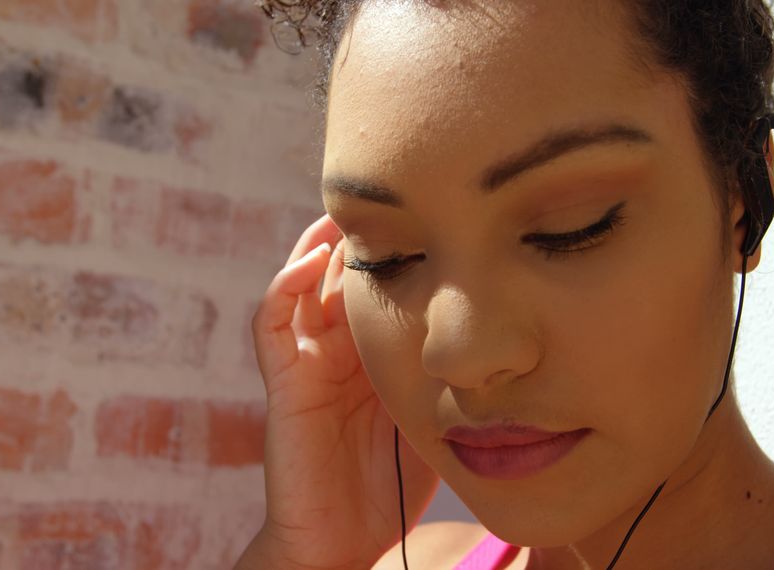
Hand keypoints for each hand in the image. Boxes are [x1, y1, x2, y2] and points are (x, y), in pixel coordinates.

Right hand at [237, 215, 438, 569]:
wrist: (347, 540)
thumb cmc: (397, 484)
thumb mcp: (436, 410)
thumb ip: (452, 371)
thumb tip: (501, 337)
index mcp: (376, 352)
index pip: (382, 285)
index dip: (400, 248)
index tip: (433, 210)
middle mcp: (340, 349)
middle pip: (342, 274)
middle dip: (362, 234)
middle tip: (392, 190)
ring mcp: (309, 362)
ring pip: (303, 283)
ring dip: (319, 245)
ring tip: (345, 210)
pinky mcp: (284, 383)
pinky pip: (272, 324)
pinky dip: (285, 287)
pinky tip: (311, 262)